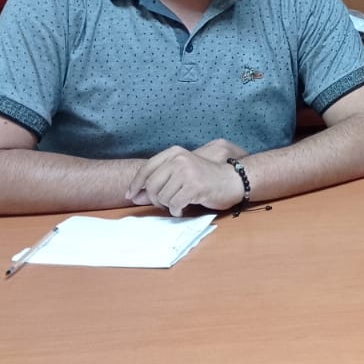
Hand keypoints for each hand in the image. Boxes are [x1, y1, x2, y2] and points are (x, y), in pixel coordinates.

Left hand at [125, 140, 246, 214]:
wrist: (232, 180)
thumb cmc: (205, 179)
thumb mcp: (180, 174)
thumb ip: (159, 182)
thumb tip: (135, 197)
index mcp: (174, 153)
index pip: (146, 168)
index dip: (135, 183)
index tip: (131, 195)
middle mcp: (179, 159)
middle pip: (151, 185)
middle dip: (155, 199)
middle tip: (165, 203)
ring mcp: (187, 171)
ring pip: (162, 197)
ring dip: (168, 206)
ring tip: (178, 204)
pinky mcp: (195, 186)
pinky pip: (175, 204)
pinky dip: (177, 210)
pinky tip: (183, 208)